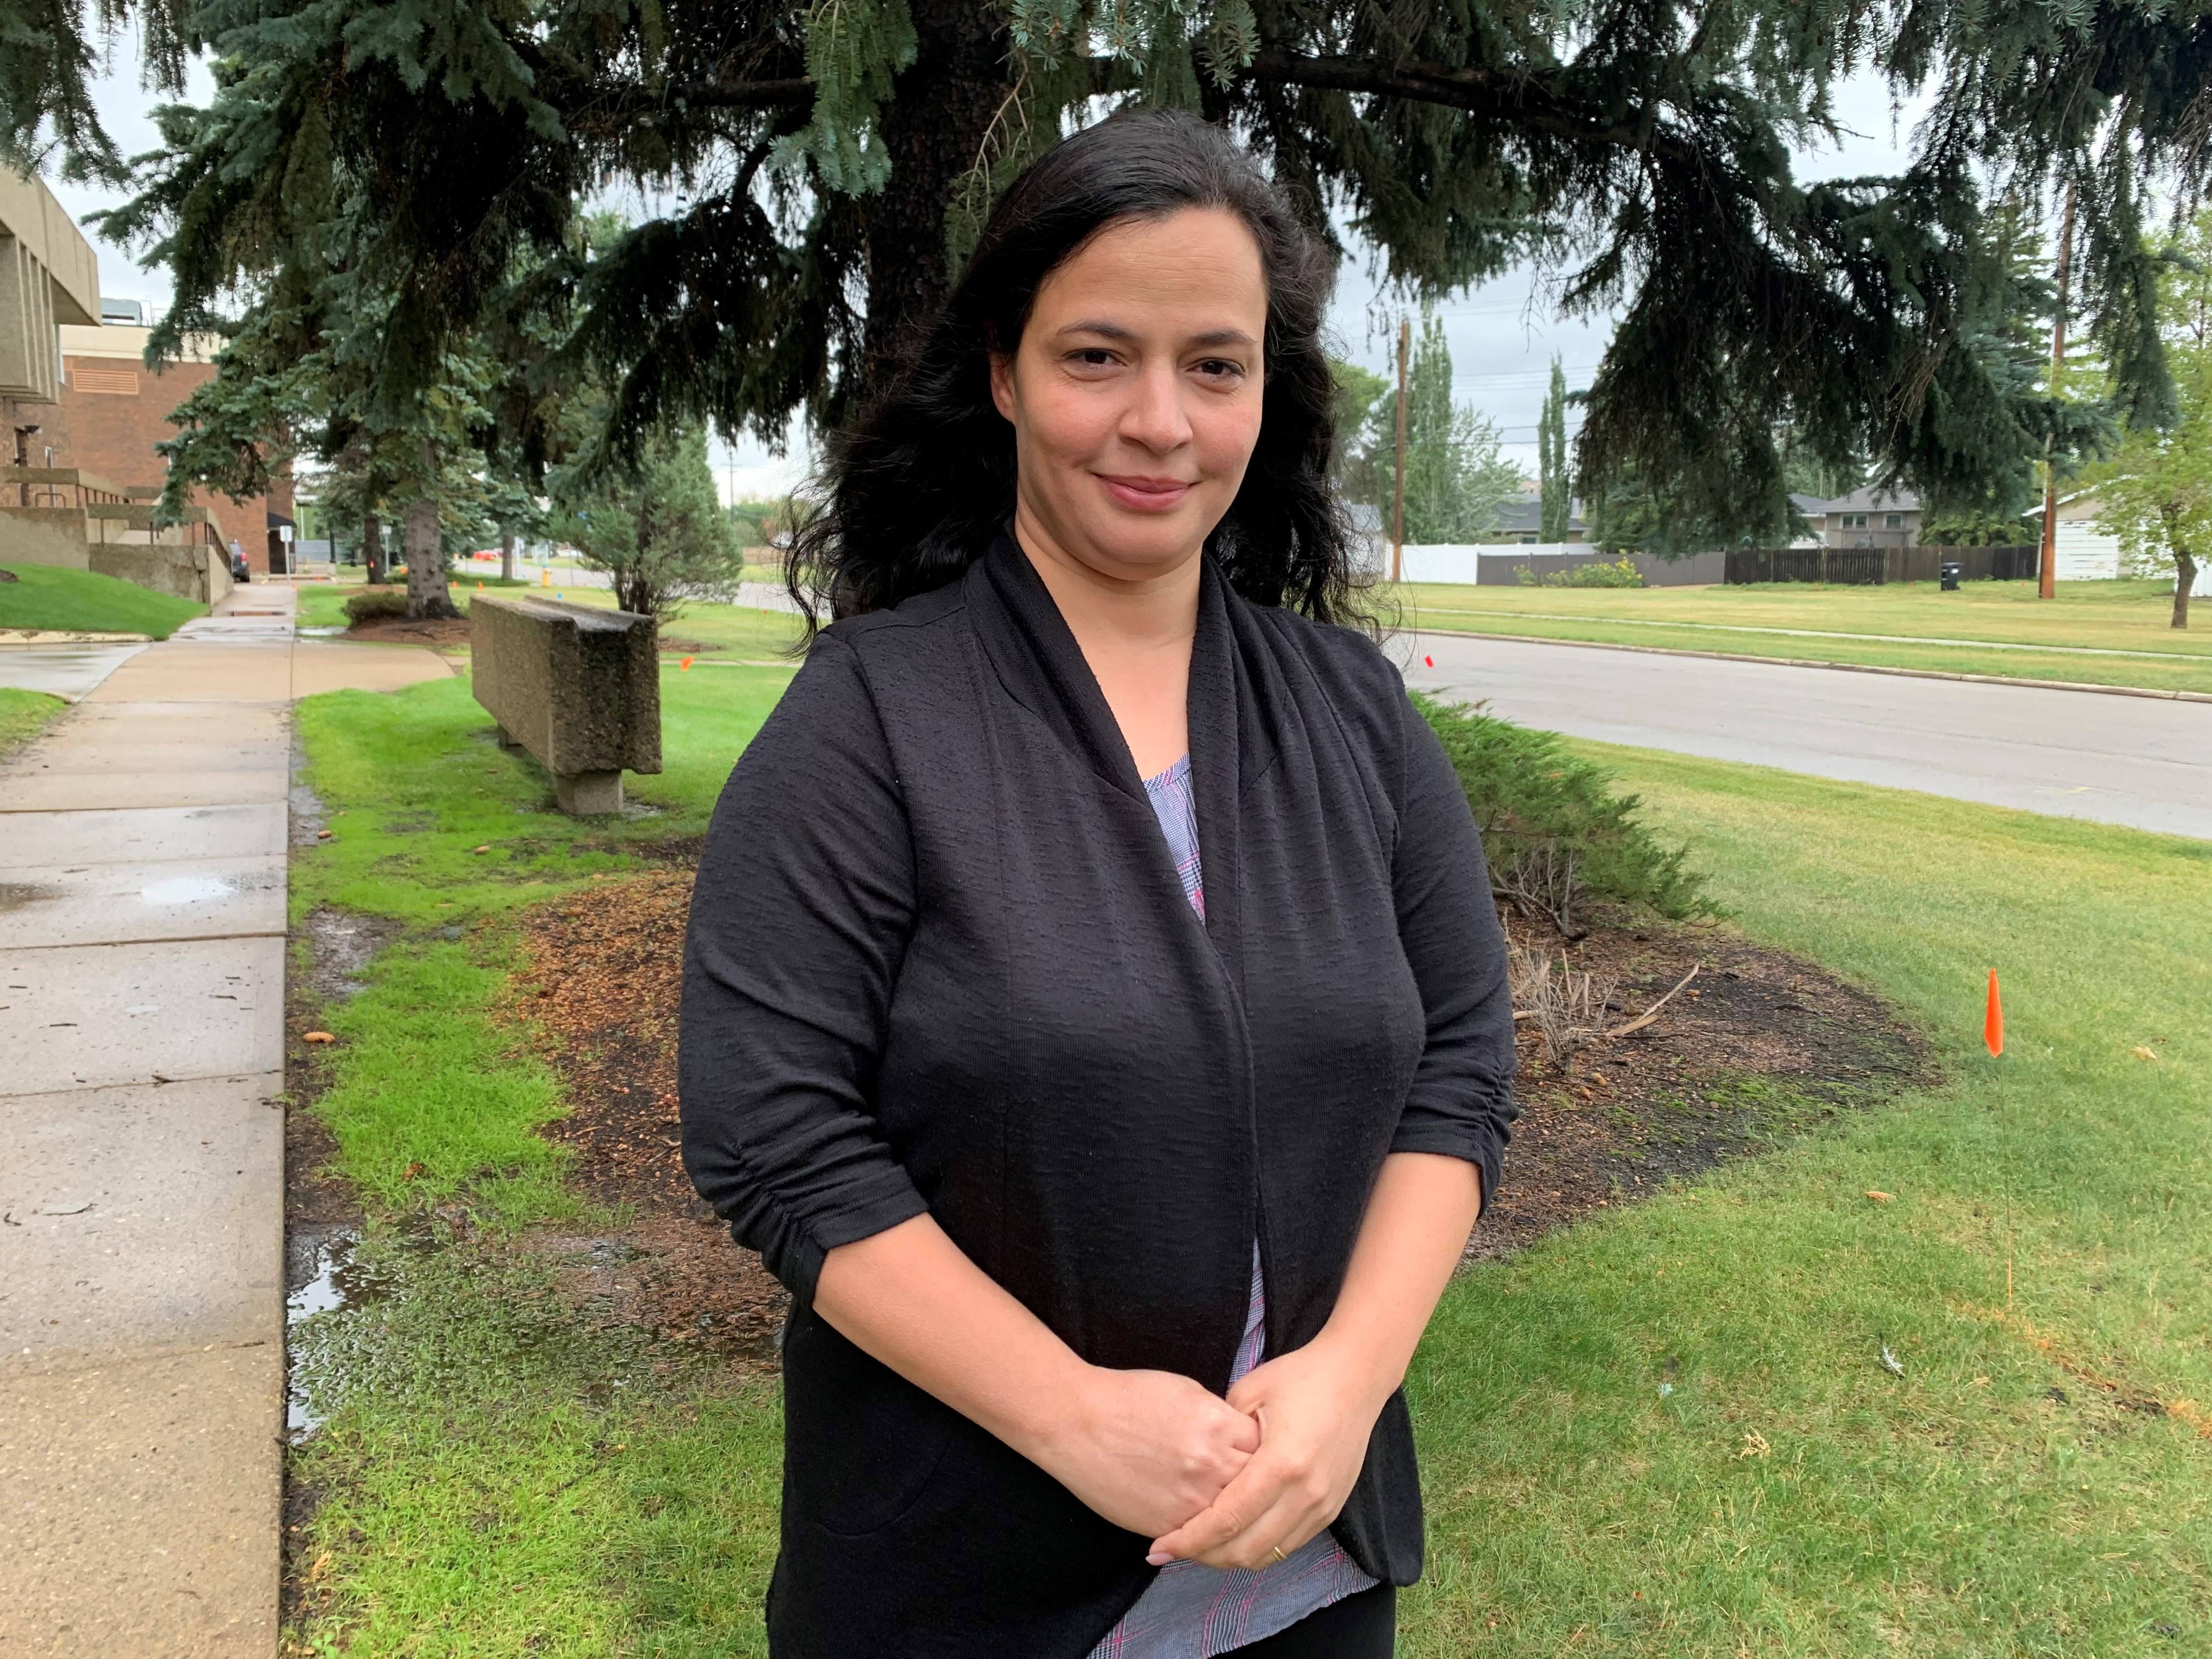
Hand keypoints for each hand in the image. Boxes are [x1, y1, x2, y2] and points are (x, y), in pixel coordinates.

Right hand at [1031, 1366, 1260, 1538]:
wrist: (1076, 1422)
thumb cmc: (1128, 1398)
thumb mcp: (1187, 1392)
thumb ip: (1222, 1419)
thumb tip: (1242, 1438)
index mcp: (1219, 1426)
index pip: (1268, 1447)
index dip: (1268, 1450)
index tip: (1263, 1453)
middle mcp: (1212, 1466)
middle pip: (1260, 1487)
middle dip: (1260, 1485)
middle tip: (1258, 1487)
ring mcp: (1191, 1501)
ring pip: (1236, 1520)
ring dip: (1239, 1516)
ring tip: (1241, 1513)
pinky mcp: (1168, 1526)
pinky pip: (1204, 1538)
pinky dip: (1210, 1533)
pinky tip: (1210, 1525)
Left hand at [1145, 1336, 1384, 1569]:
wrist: (1357, 1376)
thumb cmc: (1300, 1376)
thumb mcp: (1249, 1393)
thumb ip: (1222, 1435)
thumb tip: (1195, 1469)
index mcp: (1281, 1463)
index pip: (1226, 1520)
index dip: (1189, 1540)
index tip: (1159, 1548)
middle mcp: (1305, 1493)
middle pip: (1245, 1549)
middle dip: (1204, 1556)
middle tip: (1174, 1550)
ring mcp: (1322, 1505)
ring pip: (1268, 1555)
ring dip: (1230, 1558)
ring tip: (1200, 1546)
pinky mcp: (1331, 1508)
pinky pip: (1289, 1545)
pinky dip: (1258, 1548)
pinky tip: (1236, 1536)